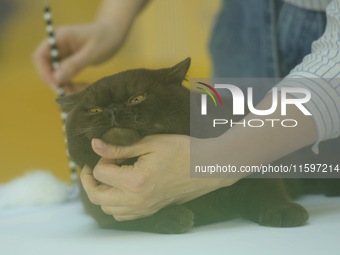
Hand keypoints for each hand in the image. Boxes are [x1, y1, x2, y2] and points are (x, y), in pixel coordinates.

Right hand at [32, 21, 127, 90]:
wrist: (114, 32)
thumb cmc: (105, 38)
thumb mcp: (92, 53)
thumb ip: (74, 65)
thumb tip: (56, 79)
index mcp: (60, 38)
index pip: (40, 56)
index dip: (44, 72)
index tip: (56, 85)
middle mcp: (58, 45)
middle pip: (47, 67)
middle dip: (57, 82)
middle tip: (71, 94)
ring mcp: (63, 53)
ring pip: (57, 74)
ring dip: (66, 85)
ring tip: (83, 91)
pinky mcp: (70, 60)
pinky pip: (66, 75)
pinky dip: (73, 83)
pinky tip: (85, 87)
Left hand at [80, 135, 236, 220]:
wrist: (208, 167)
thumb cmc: (183, 151)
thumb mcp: (151, 143)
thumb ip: (120, 147)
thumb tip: (95, 145)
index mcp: (135, 181)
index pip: (101, 173)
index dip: (101, 158)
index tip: (111, 150)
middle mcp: (137, 200)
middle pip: (97, 197)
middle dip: (89, 180)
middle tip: (93, 165)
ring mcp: (144, 208)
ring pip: (108, 209)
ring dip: (101, 192)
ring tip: (108, 176)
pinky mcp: (151, 210)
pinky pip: (123, 215)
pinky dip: (114, 204)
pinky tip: (121, 188)